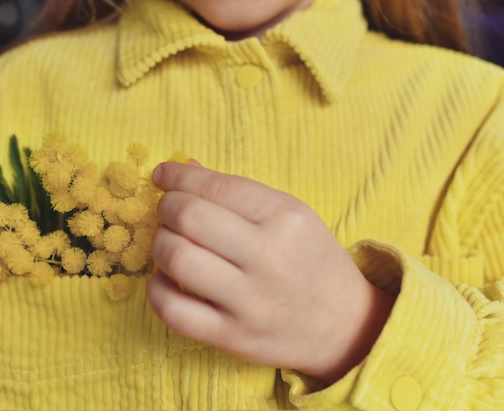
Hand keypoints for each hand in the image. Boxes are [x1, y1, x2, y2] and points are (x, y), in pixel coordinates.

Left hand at [148, 162, 394, 383]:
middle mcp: (268, 256)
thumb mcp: (293, 217)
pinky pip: (173, 310)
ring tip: (169, 244)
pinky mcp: (233, 336)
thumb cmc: (313, 263)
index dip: (176, 176)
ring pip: (175, 258)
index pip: (213, 185)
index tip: (162, 175)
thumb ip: (239, 193)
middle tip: (168, 211)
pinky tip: (165, 280)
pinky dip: (156, 290)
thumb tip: (184, 167)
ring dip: (158, 244)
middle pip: (188, 217)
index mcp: (284, 217)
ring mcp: (249, 300)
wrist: (347, 327)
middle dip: (165, 207)